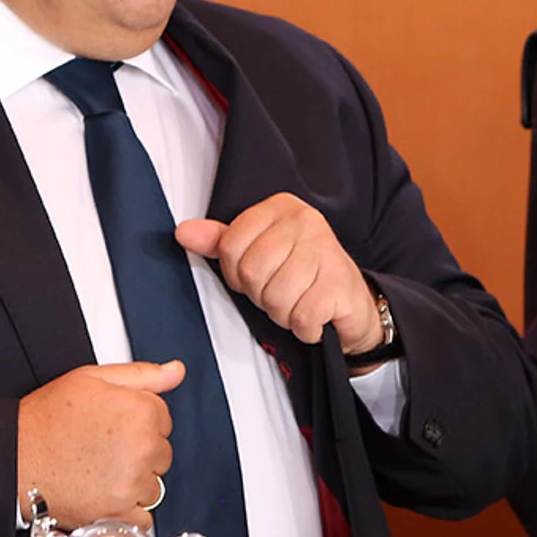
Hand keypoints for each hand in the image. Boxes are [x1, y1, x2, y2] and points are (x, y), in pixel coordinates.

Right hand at [16, 360, 181, 528]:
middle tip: (104, 448)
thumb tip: (176, 370)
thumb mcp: (92, 379)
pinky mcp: (119, 513)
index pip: (163, 419)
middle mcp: (143, 447)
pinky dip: (127, 513)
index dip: (137, 421)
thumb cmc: (46, 418)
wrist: (14, 457)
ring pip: (154, 485)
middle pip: (162, 453)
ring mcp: (132, 482)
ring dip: (134, 483)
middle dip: (139, 452)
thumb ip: (142, 375)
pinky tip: (103, 496)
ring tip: (99, 472)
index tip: (114, 426)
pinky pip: (144, 518)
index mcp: (141, 411)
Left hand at [175, 193, 380, 353]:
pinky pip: (301, 316)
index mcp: (280, 208)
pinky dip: (305, 328)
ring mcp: (326, 250)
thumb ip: (221, 242)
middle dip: (261, 296)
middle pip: (251, 273)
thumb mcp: (259, 252)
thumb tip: (183, 232)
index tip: (257, 277)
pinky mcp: (340, 283)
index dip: (236, 274)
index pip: (230, 246)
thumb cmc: (302, 275)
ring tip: (298, 304)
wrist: (352, 301)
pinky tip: (315, 318)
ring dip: (284, 314)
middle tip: (281, 293)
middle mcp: (305, 221)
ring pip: (276, 297)